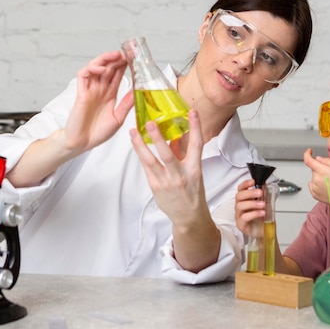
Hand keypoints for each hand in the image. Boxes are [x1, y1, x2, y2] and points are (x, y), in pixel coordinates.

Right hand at [63, 51, 134, 152]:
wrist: (82, 143)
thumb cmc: (98, 133)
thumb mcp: (118, 118)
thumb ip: (126, 104)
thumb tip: (138, 92)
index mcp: (109, 94)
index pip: (117, 75)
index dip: (124, 65)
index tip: (134, 59)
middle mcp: (100, 90)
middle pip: (108, 68)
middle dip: (117, 58)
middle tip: (127, 53)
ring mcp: (90, 90)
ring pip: (95, 67)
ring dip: (105, 59)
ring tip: (115, 55)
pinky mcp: (81, 93)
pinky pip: (83, 75)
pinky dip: (92, 69)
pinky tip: (101, 68)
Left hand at [131, 109, 220, 270]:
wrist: (188, 216)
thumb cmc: (192, 192)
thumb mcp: (194, 172)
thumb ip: (183, 154)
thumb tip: (175, 137)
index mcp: (194, 169)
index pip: (196, 144)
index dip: (195, 127)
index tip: (193, 112)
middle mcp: (180, 175)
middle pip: (168, 154)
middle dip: (158, 138)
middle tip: (150, 123)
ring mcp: (166, 182)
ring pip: (150, 161)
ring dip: (140, 146)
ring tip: (133, 133)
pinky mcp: (155, 187)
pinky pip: (147, 168)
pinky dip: (141, 155)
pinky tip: (136, 144)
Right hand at [234, 179, 264, 234]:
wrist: (266, 230)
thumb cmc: (263, 217)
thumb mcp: (266, 202)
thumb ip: (265, 193)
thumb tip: (264, 183)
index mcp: (245, 200)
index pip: (241, 189)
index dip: (245, 184)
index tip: (253, 181)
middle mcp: (240, 206)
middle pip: (239, 196)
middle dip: (250, 193)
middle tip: (260, 193)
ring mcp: (239, 215)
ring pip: (240, 206)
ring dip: (252, 203)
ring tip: (262, 205)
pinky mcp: (241, 224)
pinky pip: (244, 217)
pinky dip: (253, 214)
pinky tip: (261, 213)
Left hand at [303, 148, 329, 208]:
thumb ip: (327, 161)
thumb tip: (318, 159)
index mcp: (322, 171)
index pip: (308, 160)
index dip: (307, 154)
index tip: (309, 152)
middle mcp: (316, 179)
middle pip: (313, 168)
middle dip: (320, 168)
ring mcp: (314, 187)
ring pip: (313, 177)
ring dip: (319, 177)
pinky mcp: (314, 194)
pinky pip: (312, 185)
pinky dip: (317, 184)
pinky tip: (327, 186)